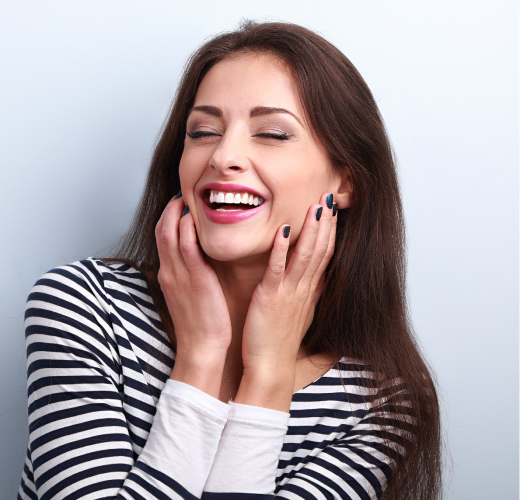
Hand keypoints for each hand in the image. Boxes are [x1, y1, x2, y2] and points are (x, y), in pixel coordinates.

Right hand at [155, 195, 231, 396]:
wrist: (202, 349)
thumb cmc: (200, 326)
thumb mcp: (189, 297)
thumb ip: (190, 277)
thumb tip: (197, 263)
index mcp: (168, 276)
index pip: (162, 238)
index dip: (168, 218)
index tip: (179, 204)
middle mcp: (169, 272)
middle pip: (162, 230)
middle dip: (170, 209)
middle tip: (182, 194)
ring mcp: (179, 275)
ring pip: (170, 233)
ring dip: (177, 212)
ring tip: (189, 198)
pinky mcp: (194, 279)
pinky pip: (187, 246)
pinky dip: (188, 228)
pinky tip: (195, 217)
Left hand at [235, 193, 337, 408]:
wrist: (269, 368)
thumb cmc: (277, 343)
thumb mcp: (298, 315)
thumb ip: (305, 295)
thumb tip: (316, 281)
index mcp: (308, 292)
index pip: (325, 256)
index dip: (330, 232)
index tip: (333, 210)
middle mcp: (303, 290)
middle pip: (320, 250)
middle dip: (326, 223)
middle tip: (330, 197)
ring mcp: (289, 293)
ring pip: (305, 255)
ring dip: (311, 229)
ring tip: (315, 205)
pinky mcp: (270, 298)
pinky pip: (277, 268)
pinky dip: (281, 248)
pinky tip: (283, 229)